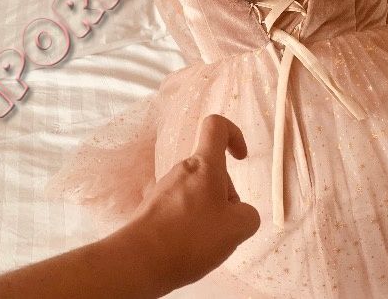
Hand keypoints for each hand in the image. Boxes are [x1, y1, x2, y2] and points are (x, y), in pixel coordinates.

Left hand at [128, 115, 259, 295]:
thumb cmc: (192, 237)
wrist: (139, 261)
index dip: (234, 134)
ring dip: (209, 212)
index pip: (217, 126)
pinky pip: (180, 209)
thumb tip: (240, 213)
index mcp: (204, 165)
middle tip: (225, 226)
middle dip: (226, 194)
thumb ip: (248, 215)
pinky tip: (188, 249)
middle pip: (212, 170)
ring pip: (197, 192)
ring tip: (206, 243)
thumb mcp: (237, 228)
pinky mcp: (152, 209)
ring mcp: (163, 189)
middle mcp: (181, 170)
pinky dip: (190, 224)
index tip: (241, 158)